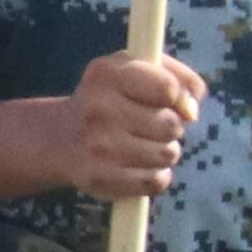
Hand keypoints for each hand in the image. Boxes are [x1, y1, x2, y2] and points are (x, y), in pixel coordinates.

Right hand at [58, 50, 205, 203]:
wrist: (59, 138)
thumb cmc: (109, 99)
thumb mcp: (134, 70)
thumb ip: (176, 77)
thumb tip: (192, 111)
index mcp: (106, 74)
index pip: (168, 88)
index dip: (174, 97)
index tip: (162, 99)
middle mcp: (99, 108)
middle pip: (172, 125)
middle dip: (169, 127)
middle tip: (147, 125)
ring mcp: (99, 145)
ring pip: (168, 154)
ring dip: (163, 152)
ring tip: (140, 145)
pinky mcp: (101, 178)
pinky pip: (156, 181)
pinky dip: (155, 176)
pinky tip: (136, 166)